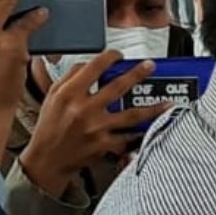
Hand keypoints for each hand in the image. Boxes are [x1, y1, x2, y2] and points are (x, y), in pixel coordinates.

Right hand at [21, 50, 163, 197]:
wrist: (47, 159)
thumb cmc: (49, 127)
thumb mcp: (52, 96)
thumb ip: (70, 77)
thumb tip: (89, 63)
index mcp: (69, 94)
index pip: (93, 68)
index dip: (109, 57)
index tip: (119, 55)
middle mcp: (84, 110)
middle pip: (117, 87)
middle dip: (137, 74)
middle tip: (150, 66)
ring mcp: (96, 129)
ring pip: (131, 115)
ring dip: (152, 108)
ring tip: (168, 102)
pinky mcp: (104, 146)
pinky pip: (127, 138)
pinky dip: (140, 133)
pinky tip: (153, 127)